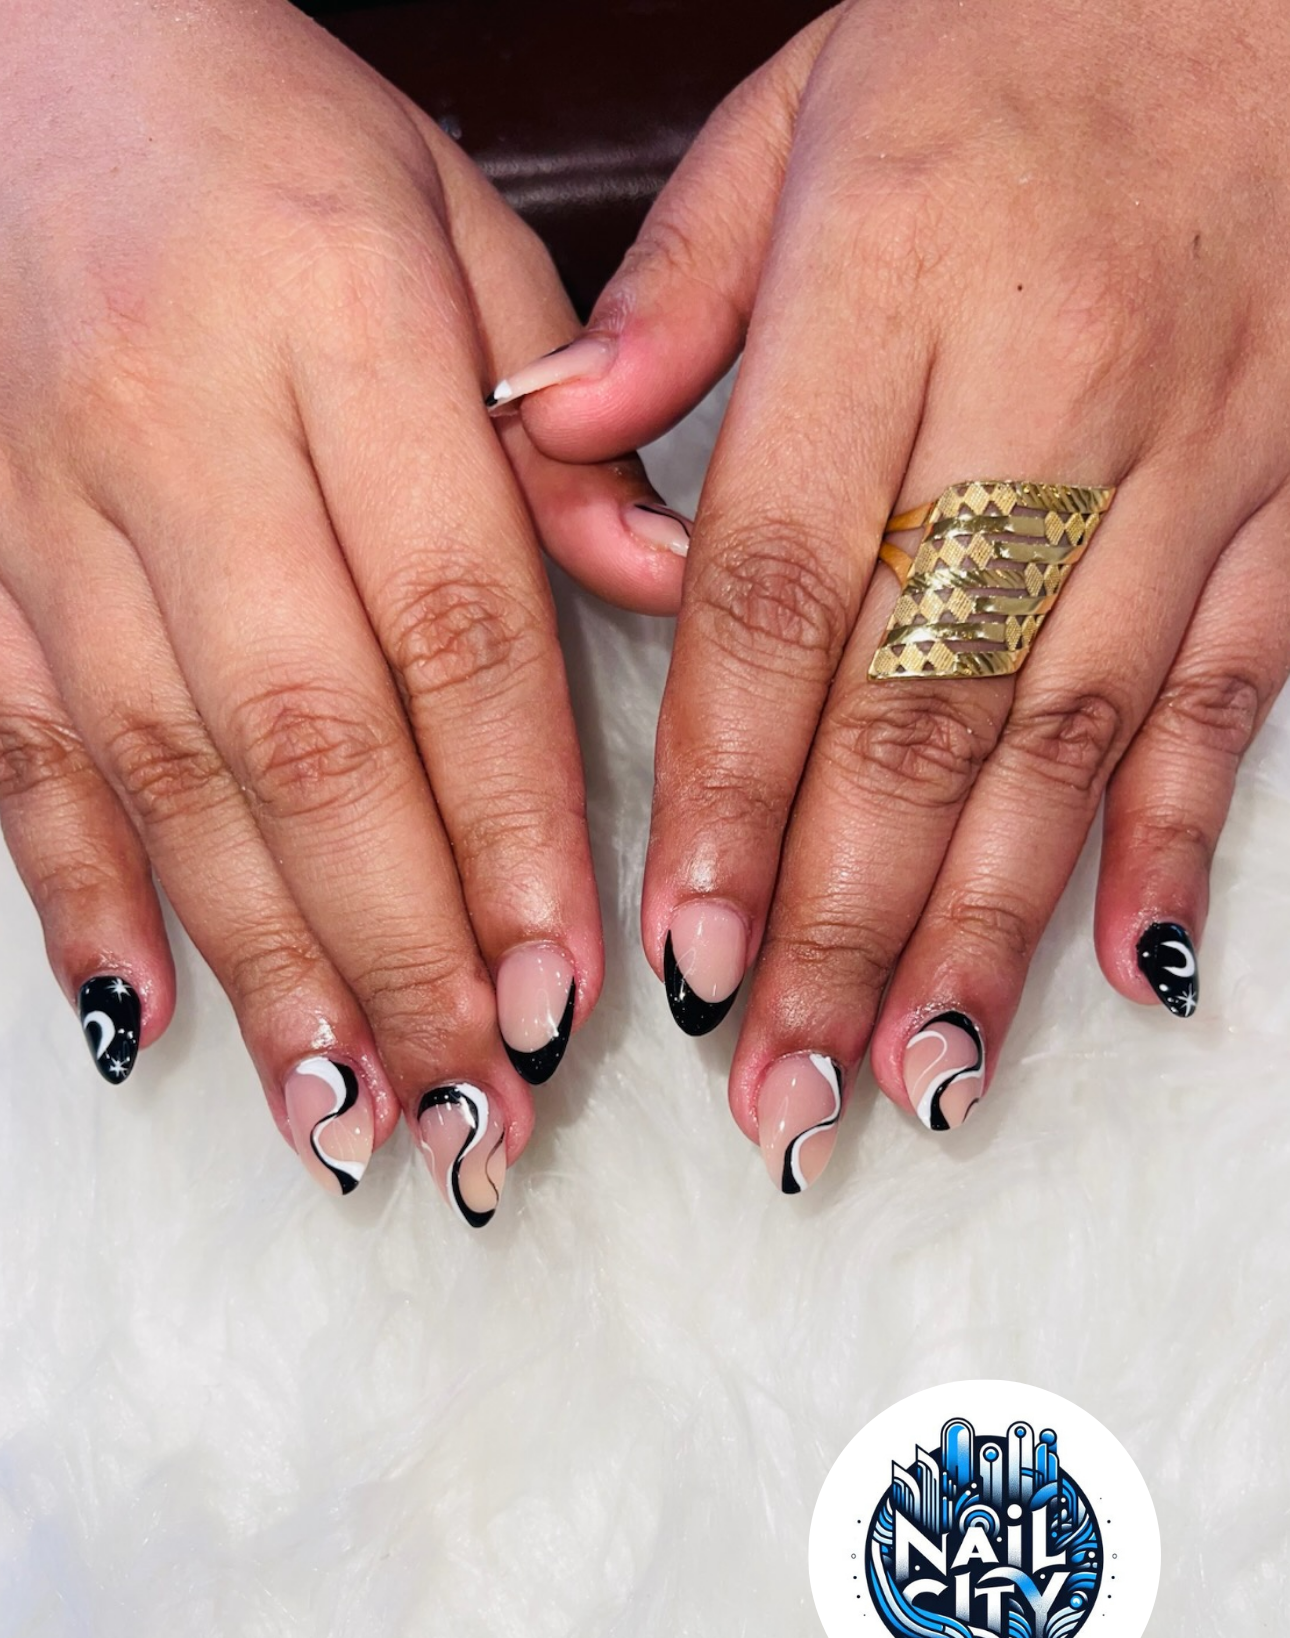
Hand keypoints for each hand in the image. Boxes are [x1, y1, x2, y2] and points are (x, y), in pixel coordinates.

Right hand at [0, 0, 688, 1215]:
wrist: (36, 52)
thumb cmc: (279, 141)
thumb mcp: (461, 225)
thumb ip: (565, 427)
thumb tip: (674, 600)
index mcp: (343, 329)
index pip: (457, 625)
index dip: (517, 825)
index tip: (571, 985)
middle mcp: (185, 433)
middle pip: (310, 740)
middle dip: (403, 949)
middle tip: (477, 1109)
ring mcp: (55, 509)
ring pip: (167, 776)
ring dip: (264, 967)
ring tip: (347, 1119)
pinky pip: (13, 746)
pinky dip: (74, 894)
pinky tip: (139, 1021)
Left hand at [505, 0, 1289, 1187]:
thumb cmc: (1021, 28)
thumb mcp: (810, 101)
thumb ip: (677, 288)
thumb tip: (546, 440)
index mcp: (897, 280)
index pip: (782, 586)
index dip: (731, 788)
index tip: (685, 947)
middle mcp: (1052, 387)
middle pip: (923, 703)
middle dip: (844, 916)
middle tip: (783, 1084)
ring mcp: (1194, 453)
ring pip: (1076, 732)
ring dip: (988, 922)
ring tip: (911, 1076)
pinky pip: (1239, 688)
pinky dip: (1181, 833)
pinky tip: (1125, 968)